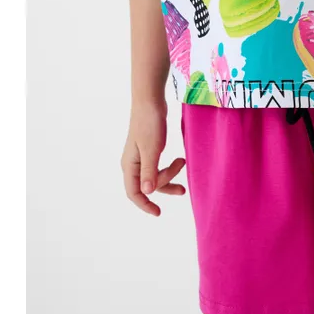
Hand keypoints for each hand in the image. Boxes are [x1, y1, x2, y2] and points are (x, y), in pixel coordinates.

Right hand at [121, 99, 186, 215]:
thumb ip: (150, 171)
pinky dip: (169, 168)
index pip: (134, 193)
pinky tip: (179, 162)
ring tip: (184, 164)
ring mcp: (140, 157)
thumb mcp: (151, 149)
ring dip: (169, 176)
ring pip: (154, 176)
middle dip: (165, 185)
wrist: (150, 101)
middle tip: (182, 180)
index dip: (145, 205)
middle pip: (148, 185)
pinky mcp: (149, 150)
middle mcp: (132, 163)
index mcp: (129, 165)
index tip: (158, 212)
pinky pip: (157, 166)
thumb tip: (148, 193)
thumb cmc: (149, 123)